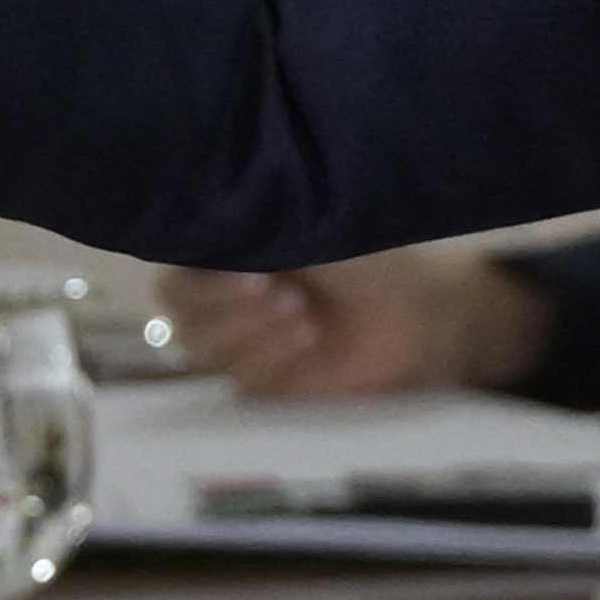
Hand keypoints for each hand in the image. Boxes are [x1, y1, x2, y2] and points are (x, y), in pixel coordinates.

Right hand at [156, 252, 556, 398]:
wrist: (421, 313)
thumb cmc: (370, 259)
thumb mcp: (312, 229)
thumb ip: (259, 225)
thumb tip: (212, 218)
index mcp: (230, 250)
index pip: (177, 264)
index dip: (201, 273)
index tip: (248, 268)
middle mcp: (224, 294)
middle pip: (179, 309)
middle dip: (224, 302)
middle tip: (276, 288)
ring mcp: (241, 340)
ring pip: (203, 345)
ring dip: (250, 328)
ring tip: (302, 312)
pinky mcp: (263, 381)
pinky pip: (240, 375)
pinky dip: (271, 354)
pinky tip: (309, 337)